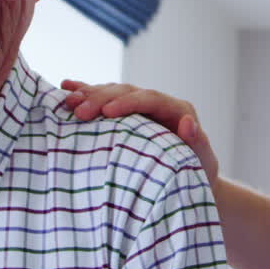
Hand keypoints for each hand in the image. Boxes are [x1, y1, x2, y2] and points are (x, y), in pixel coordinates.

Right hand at [61, 80, 219, 181]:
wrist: (189, 180)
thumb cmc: (198, 173)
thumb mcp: (202, 161)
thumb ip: (198, 142)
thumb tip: (188, 122)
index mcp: (177, 109)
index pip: (150, 99)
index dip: (128, 102)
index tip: (107, 112)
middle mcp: (157, 104)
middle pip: (127, 92)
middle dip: (102, 98)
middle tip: (78, 111)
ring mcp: (139, 108)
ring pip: (113, 93)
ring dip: (89, 94)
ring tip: (67, 101)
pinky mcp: (126, 116)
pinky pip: (105, 101)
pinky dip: (87, 93)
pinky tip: (67, 88)